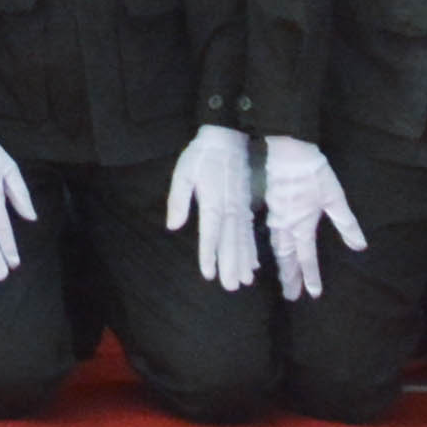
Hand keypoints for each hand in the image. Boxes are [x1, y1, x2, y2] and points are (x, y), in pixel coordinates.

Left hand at [166, 126, 256, 294]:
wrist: (226, 139)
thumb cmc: (200, 156)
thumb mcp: (183, 173)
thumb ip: (178, 199)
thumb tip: (173, 225)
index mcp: (213, 201)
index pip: (210, 232)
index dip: (209, 253)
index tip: (209, 274)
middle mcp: (229, 208)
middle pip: (230, 240)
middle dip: (231, 264)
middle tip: (232, 287)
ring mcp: (240, 208)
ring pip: (242, 238)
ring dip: (244, 260)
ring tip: (245, 280)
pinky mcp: (245, 206)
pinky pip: (249, 231)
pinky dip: (252, 248)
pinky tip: (253, 263)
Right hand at [261, 136, 365, 302]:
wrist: (288, 151)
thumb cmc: (314, 174)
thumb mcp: (335, 198)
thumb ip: (346, 224)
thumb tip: (359, 246)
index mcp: (302, 226)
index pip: (306, 258)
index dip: (310, 277)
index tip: (313, 294)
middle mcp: (286, 226)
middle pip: (287, 258)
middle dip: (289, 278)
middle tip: (291, 296)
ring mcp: (275, 216)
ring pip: (276, 248)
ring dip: (281, 265)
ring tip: (284, 278)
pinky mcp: (270, 206)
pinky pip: (270, 234)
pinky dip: (273, 248)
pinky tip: (275, 248)